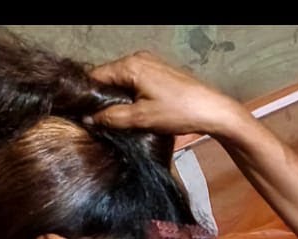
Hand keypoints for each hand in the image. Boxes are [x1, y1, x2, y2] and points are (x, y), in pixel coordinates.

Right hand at [86, 51, 248, 137]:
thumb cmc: (179, 112)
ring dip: (119, 97)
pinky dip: (133, 94)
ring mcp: (152, 64)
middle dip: (104, 97)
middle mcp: (139, 58)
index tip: (84, 113)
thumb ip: (112, 117)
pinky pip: (137, 81)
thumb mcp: (141, 118)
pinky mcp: (161, 72)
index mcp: (131, 65)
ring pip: (124, 80)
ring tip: (118, 118)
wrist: (213, 111)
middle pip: (110, 77)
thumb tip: (89, 119)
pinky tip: (135, 111)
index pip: (96, 76)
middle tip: (100, 119)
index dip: (88, 95)